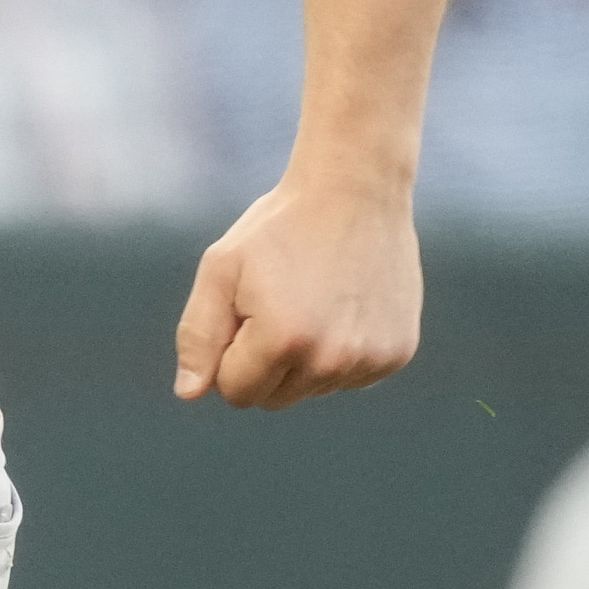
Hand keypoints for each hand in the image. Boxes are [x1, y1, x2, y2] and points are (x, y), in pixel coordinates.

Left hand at [171, 178, 424, 407]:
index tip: (246, 310)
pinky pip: (351, 378)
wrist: (357, 189)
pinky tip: (345, 306)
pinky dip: (341, 352)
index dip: (231, 354)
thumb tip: (190, 394)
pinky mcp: (398, 353)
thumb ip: (198, 335)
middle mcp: (331, 359)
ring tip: (316, 299)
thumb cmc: (279, 228)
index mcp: (282, 340)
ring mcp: (370, 359)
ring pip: (313, 390)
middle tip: (280, 303)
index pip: (235, 392)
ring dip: (305, 358)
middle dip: (265, 362)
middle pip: (275, 399)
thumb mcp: (223, 269)